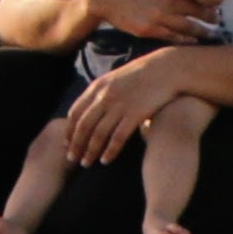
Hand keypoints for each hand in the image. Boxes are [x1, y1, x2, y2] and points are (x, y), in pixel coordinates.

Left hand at [59, 53, 191, 165]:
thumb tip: (88, 112)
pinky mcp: (135, 114)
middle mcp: (104, 97)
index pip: (75, 113)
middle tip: (71, 159)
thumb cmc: (140, 76)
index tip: (66, 145)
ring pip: (98, 134)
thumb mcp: (114, 80)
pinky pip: (118, 137)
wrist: (166, 70)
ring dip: (90, 151)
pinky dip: (110, 151)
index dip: (69, 131)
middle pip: (83, 126)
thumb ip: (99, 94)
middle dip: (75, 145)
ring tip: (86, 163)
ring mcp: (120, 106)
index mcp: (96, 87)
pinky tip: (105, 161)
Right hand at [64, 0, 218, 45]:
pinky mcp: (149, 30)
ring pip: (189, 27)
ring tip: (211, 33)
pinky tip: (192, 40)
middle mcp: (168, 1)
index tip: (216, 2)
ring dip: (203, 31)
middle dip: (211, 17)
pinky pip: (173, 37)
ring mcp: (159, 17)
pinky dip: (186, 40)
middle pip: (199, 12)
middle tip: (217, 20)